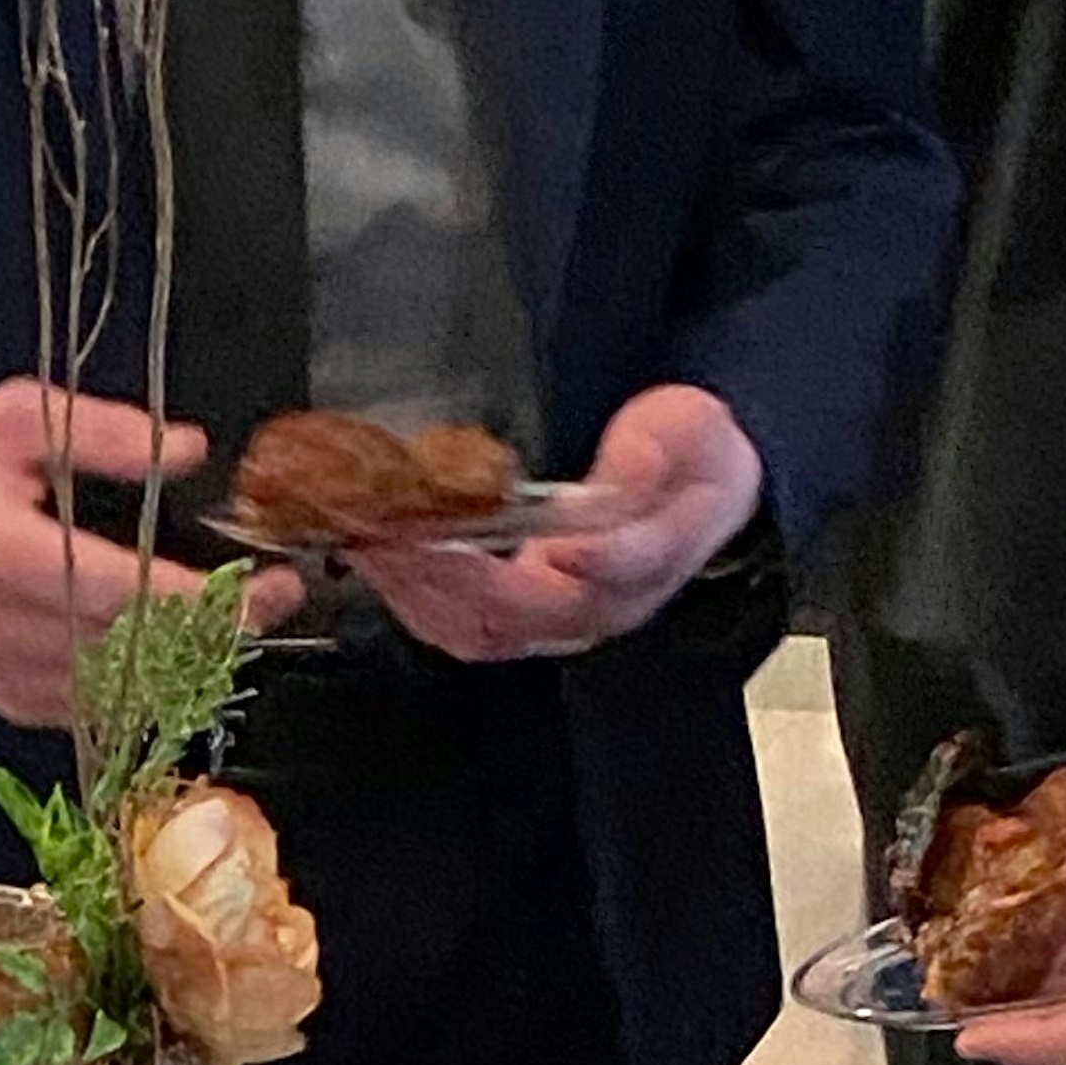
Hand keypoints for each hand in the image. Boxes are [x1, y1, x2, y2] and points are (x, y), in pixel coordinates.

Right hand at [0, 382, 292, 727]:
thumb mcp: (14, 421)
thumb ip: (104, 433)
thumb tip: (194, 451)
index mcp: (10, 557)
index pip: (129, 595)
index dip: (206, 599)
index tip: (267, 581)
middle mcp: (10, 631)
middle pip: (141, 650)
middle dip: (220, 629)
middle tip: (277, 596)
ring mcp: (9, 677)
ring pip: (126, 688)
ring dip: (190, 659)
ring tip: (234, 618)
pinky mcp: (9, 703)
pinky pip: (97, 708)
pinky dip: (143, 683)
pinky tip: (175, 649)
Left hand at [349, 381, 762, 663]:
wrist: (686, 488)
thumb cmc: (687, 464)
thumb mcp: (694, 437)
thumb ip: (659, 453)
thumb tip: (626, 470)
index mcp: (644, 565)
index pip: (610, 573)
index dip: (579, 558)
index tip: (548, 537)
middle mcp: (589, 609)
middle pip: (516, 614)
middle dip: (452, 576)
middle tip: (402, 532)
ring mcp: (544, 620)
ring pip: (472, 627)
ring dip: (414, 587)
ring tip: (371, 539)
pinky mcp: (507, 616)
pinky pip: (448, 621)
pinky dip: (404, 589)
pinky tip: (372, 550)